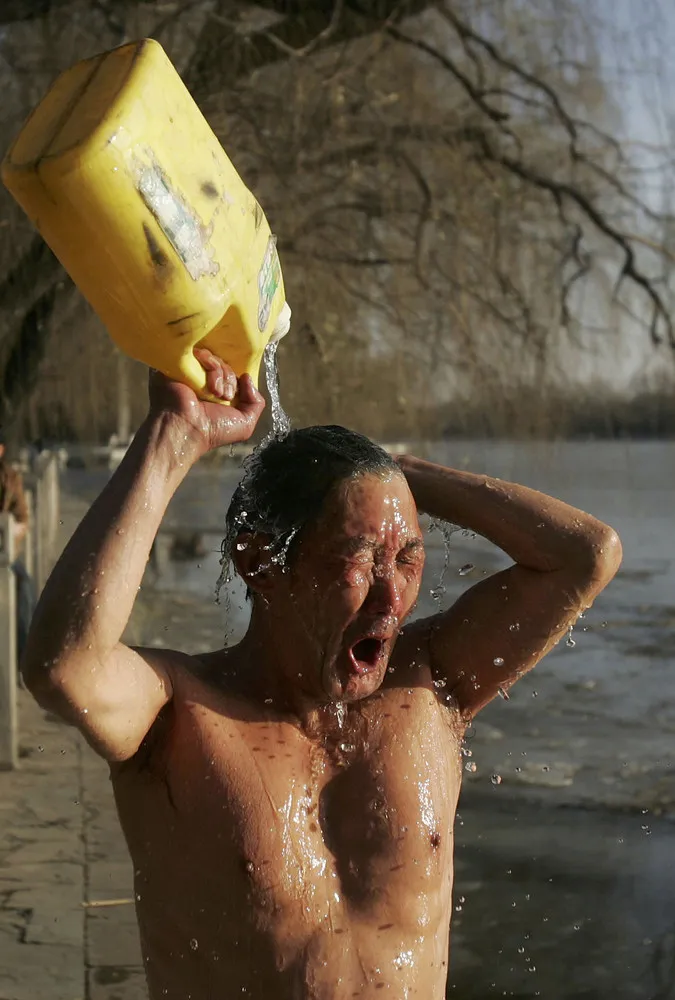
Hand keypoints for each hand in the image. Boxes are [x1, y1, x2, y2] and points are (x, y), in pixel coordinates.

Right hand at [148, 348, 264, 456]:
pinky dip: (211, 365)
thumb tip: (247, 377)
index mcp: (217, 392)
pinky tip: (209, 385)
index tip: (233, 396)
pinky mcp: (182, 364)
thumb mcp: (245, 424)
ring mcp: (193, 372)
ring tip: (216, 394)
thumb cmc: (213, 430)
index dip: (238, 382)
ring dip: (221, 375)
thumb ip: (256, 403)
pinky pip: (201, 353)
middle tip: (224, 397)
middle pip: (226, 365)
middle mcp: (205, 381)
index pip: (233, 374)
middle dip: (230, 380)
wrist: (187, 429)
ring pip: (215, 359)